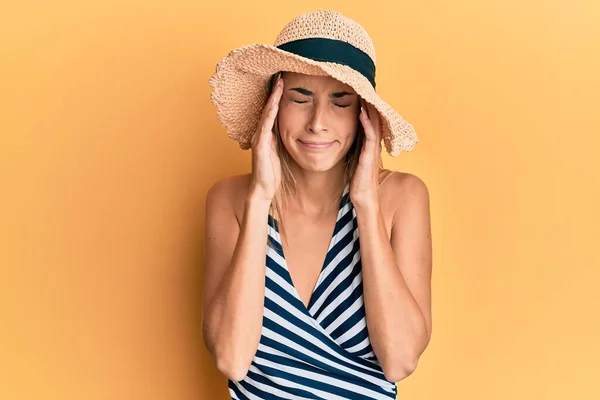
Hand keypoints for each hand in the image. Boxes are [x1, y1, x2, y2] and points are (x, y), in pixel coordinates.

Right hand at [249, 73, 283, 201]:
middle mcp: (260, 133)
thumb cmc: (273, 172)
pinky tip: (275, 102)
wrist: (263, 189)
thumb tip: (296, 128)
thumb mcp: (281, 150)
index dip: (278, 95)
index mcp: (266, 134)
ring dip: (272, 97)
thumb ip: (284, 138)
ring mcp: (259, 138)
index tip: (284, 79)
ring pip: (266, 113)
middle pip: (268, 107)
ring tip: (278, 82)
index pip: (273, 110)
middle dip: (274, 90)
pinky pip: (265, 126)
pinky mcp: (260, 146)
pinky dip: (270, 112)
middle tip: (280, 73)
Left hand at [350, 99, 381, 206]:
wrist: (363, 199)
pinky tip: (362, 113)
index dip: (366, 109)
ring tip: (365, 95)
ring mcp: (372, 151)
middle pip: (375, 120)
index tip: (359, 95)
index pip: (370, 123)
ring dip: (370, 110)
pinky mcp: (369, 157)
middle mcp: (373, 146)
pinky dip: (366, 124)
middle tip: (364, 88)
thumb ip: (353, 151)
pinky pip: (370, 136)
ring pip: (374, 124)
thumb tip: (340, 141)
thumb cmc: (357, 183)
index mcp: (369, 146)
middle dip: (370, 105)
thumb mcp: (354, 162)